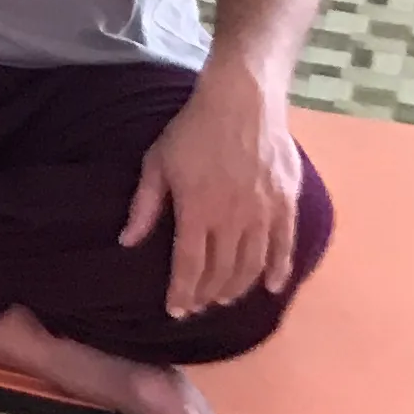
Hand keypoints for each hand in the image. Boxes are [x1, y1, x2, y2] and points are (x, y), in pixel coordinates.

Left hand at [123, 69, 307, 320]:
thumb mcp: (157, 163)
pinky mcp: (286, 205)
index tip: (176, 311)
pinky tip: (271, 288)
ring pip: (252, 265)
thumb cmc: (192, 130)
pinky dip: (279, 271)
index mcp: (197, 211)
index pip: (189, 266)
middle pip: (222, 271)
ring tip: (224, 299)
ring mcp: (263, 214)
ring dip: (238, 287)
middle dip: (208, 294)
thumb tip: (127, 242)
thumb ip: (145, 206)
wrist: (242, 102)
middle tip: (199, 305)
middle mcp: (233, 219)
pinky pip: (285, 247)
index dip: (182, 292)